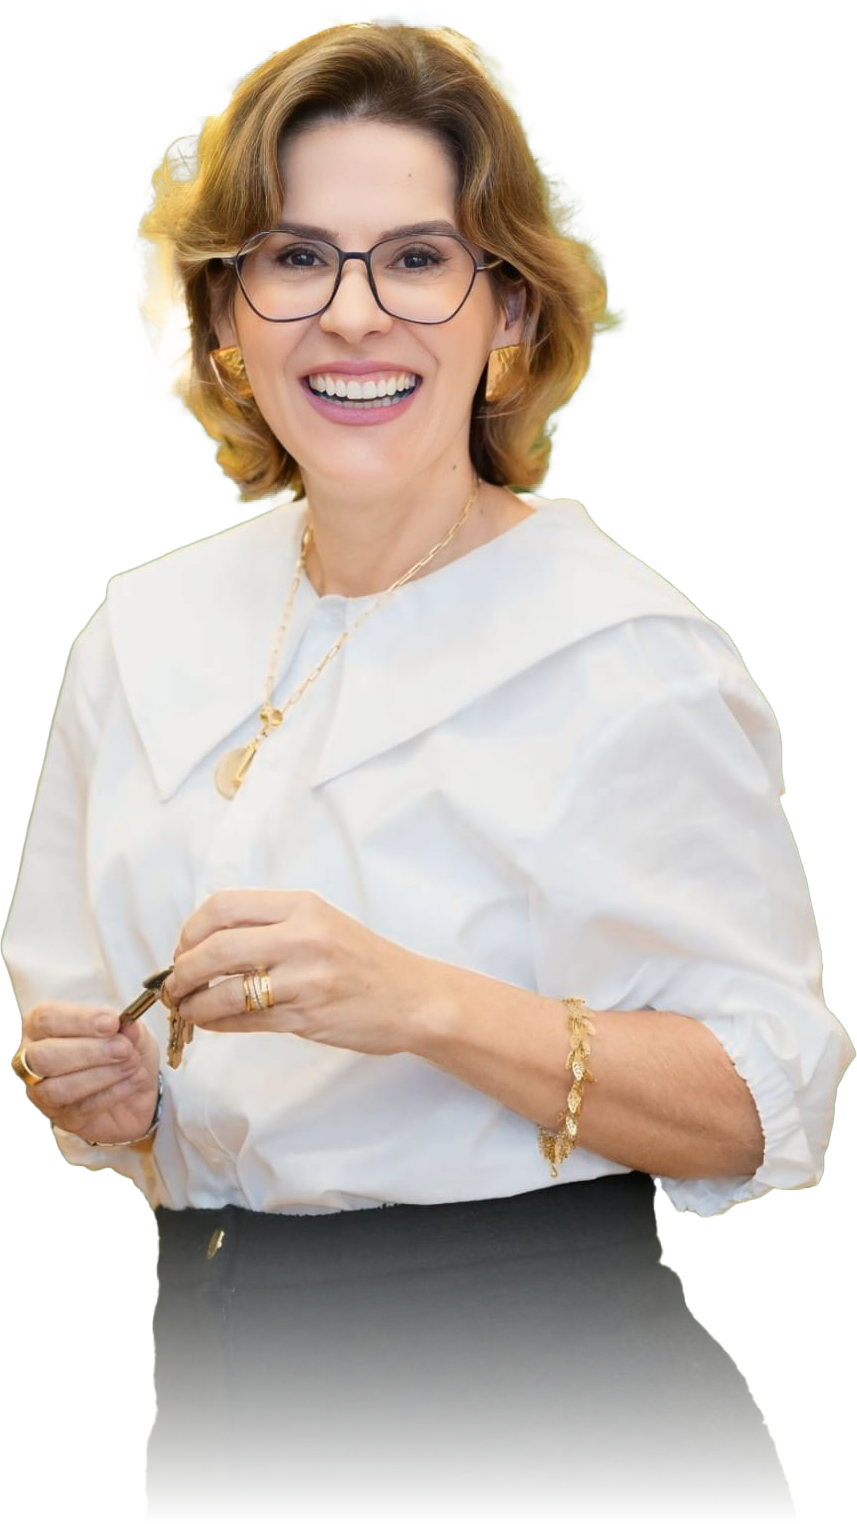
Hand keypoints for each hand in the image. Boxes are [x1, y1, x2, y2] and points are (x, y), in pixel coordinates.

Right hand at [13, 1002, 160, 1144]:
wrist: (138, 1093)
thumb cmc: (123, 1052)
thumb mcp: (131, 1033)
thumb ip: (128, 1028)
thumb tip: (128, 1026)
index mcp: (41, 1026)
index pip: (47, 1019)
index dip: (79, 1020)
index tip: (112, 1022)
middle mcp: (33, 1060)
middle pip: (43, 1056)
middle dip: (87, 1051)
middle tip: (123, 1048)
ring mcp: (44, 1094)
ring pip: (58, 1088)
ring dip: (101, 1074)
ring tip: (132, 1063)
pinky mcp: (64, 1119)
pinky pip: (82, 1109)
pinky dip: (113, 1092)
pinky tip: (135, 1079)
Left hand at [162, 889, 443, 1056]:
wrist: (414, 998)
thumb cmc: (365, 962)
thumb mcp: (321, 924)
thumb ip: (270, 927)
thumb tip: (204, 943)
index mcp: (301, 906)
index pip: (222, 906)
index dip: (190, 930)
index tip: (183, 949)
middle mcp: (302, 937)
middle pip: (214, 947)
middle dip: (181, 970)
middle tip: (173, 985)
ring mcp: (305, 978)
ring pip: (224, 991)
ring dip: (193, 1004)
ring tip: (186, 1008)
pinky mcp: (306, 1016)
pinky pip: (244, 1022)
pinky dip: (216, 1023)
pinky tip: (210, 1022)